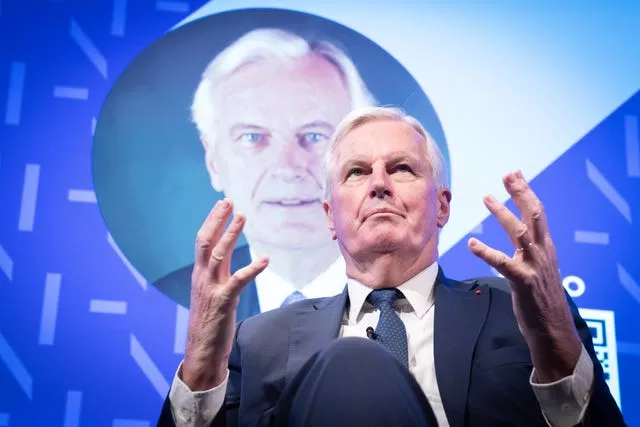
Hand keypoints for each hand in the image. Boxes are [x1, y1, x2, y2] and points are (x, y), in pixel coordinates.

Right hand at [182, 199, 268, 390]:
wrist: (201, 350)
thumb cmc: (208, 323)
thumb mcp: (211, 293)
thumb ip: (216, 275)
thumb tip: (223, 259)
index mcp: (200, 275)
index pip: (203, 241)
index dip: (212, 221)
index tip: (222, 205)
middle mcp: (203, 278)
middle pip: (206, 242)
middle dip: (217, 220)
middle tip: (228, 201)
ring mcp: (212, 289)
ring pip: (219, 255)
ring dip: (231, 234)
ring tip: (242, 217)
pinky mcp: (224, 302)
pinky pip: (238, 281)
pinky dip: (252, 268)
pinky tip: (264, 259)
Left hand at [467, 170, 581, 381]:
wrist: (552, 329)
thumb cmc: (542, 299)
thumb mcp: (539, 268)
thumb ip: (531, 250)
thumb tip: (522, 235)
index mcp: (546, 247)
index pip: (537, 213)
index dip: (526, 192)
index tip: (514, 174)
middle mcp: (543, 252)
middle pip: (534, 215)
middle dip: (521, 192)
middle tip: (508, 174)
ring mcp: (534, 266)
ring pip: (520, 232)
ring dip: (503, 214)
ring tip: (487, 198)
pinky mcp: (523, 281)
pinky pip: (503, 262)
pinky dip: (487, 251)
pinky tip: (472, 243)